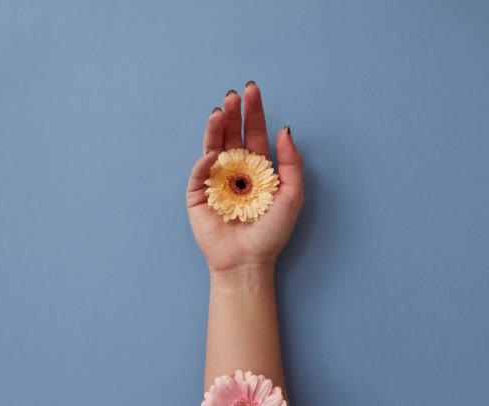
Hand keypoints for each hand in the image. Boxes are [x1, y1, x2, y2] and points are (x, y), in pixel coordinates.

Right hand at [186, 82, 303, 274]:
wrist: (249, 262)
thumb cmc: (271, 232)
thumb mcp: (291, 195)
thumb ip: (290, 163)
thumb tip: (284, 130)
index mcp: (256, 168)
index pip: (253, 134)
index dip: (253, 112)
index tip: (252, 91)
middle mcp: (234, 170)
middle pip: (231, 135)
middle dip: (232, 114)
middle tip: (234, 95)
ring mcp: (214, 181)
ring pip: (212, 147)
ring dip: (215, 128)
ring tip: (220, 111)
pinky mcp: (197, 195)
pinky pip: (199, 173)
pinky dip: (205, 161)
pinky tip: (214, 153)